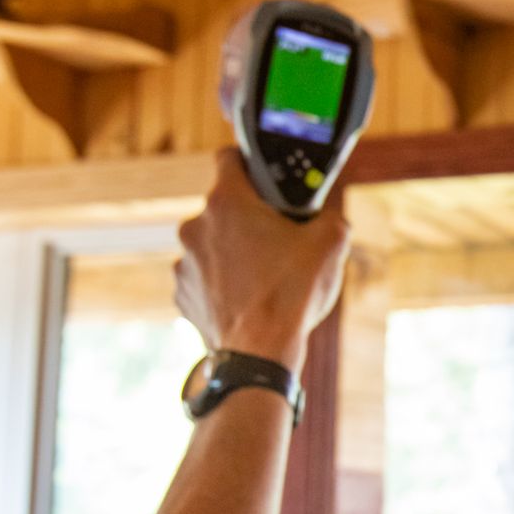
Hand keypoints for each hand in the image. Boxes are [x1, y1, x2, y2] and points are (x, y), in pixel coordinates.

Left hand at [174, 149, 351, 371]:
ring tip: (264, 276)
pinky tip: (248, 298)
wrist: (260, 355)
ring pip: (212, 244)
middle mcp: (195, 226)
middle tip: (278, 239)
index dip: (249, 164)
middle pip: (224, 207)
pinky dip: (222, 283)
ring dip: (234, 252)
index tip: (264, 179)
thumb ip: (331, 217)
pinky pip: (204, 277)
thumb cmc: (291, 295)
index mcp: (226, 202)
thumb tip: (328, 217)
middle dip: (248, 218)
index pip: (228, 158)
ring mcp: (184, 262)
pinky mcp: (181, 294)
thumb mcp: (331, 244)